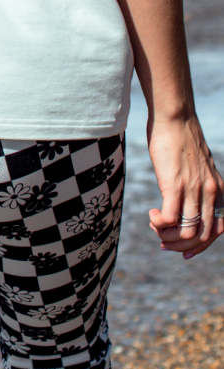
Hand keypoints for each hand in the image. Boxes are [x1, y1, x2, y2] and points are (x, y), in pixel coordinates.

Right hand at [146, 114, 223, 259]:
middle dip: (181, 246)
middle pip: (202, 236)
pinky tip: (151, 215)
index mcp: (218, 190)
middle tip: (163, 243)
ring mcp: (193, 190)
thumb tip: (184, 200)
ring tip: (155, 226)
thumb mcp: (196, 166)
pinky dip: (159, 224)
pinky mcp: (174, 185)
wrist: (174, 117)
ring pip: (187, 232)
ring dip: (168, 237)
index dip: (200, 246)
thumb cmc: (180, 138)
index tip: (183, 251)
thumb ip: (196, 184)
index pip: (217, 231)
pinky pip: (169, 218)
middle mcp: (210, 194)